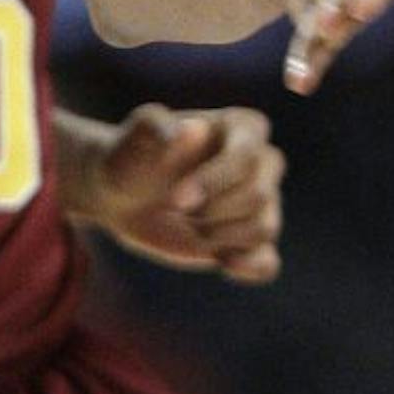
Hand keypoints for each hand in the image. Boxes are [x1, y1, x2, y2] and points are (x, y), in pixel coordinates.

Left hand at [78, 105, 285, 282]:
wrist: (126, 195)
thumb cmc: (133, 157)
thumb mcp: (133, 139)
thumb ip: (155, 126)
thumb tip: (192, 130)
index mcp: (243, 127)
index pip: (248, 156)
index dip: (215, 181)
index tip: (176, 200)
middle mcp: (261, 162)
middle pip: (258, 195)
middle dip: (213, 211)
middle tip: (177, 208)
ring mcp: (260, 203)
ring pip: (263, 228)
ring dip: (220, 236)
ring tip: (189, 226)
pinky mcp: (248, 241)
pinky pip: (267, 262)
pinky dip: (250, 267)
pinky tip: (223, 262)